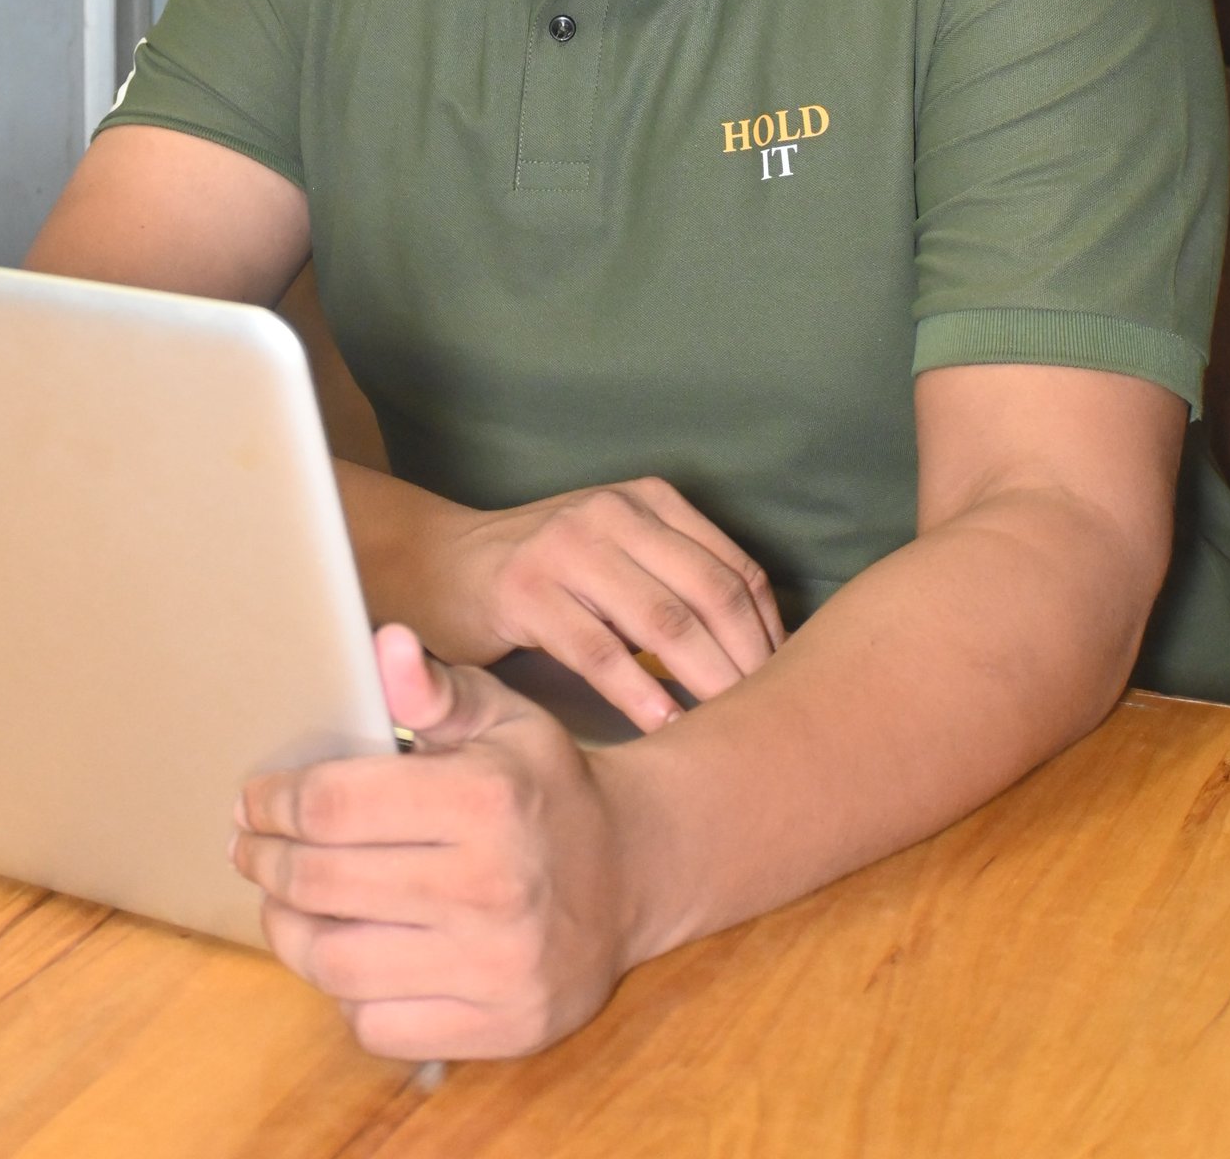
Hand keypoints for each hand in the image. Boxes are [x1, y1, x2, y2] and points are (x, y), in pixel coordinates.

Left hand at [231, 625, 638, 1058]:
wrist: (633, 871)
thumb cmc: (544, 784)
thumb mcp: (501, 717)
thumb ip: (434, 689)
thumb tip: (383, 644)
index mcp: (487, 799)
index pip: (334, 805)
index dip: (274, 801)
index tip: (253, 800)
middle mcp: (495, 887)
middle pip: (322, 884)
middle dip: (265, 861)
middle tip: (249, 847)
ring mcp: (498, 968)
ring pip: (337, 963)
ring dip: (287, 929)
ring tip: (279, 900)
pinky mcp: (501, 1029)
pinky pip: (377, 1024)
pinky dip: (342, 990)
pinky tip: (343, 950)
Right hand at [433, 476, 783, 731]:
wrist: (442, 565)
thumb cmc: (548, 574)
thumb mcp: (620, 554)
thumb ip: (678, 580)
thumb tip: (762, 651)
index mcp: (649, 500)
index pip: (734, 568)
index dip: (767, 633)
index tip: (786, 687)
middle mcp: (613, 512)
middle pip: (708, 595)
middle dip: (747, 663)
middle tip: (769, 721)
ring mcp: (567, 548)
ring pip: (663, 623)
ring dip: (705, 682)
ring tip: (728, 729)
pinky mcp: (525, 591)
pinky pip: (599, 651)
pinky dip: (640, 694)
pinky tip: (663, 727)